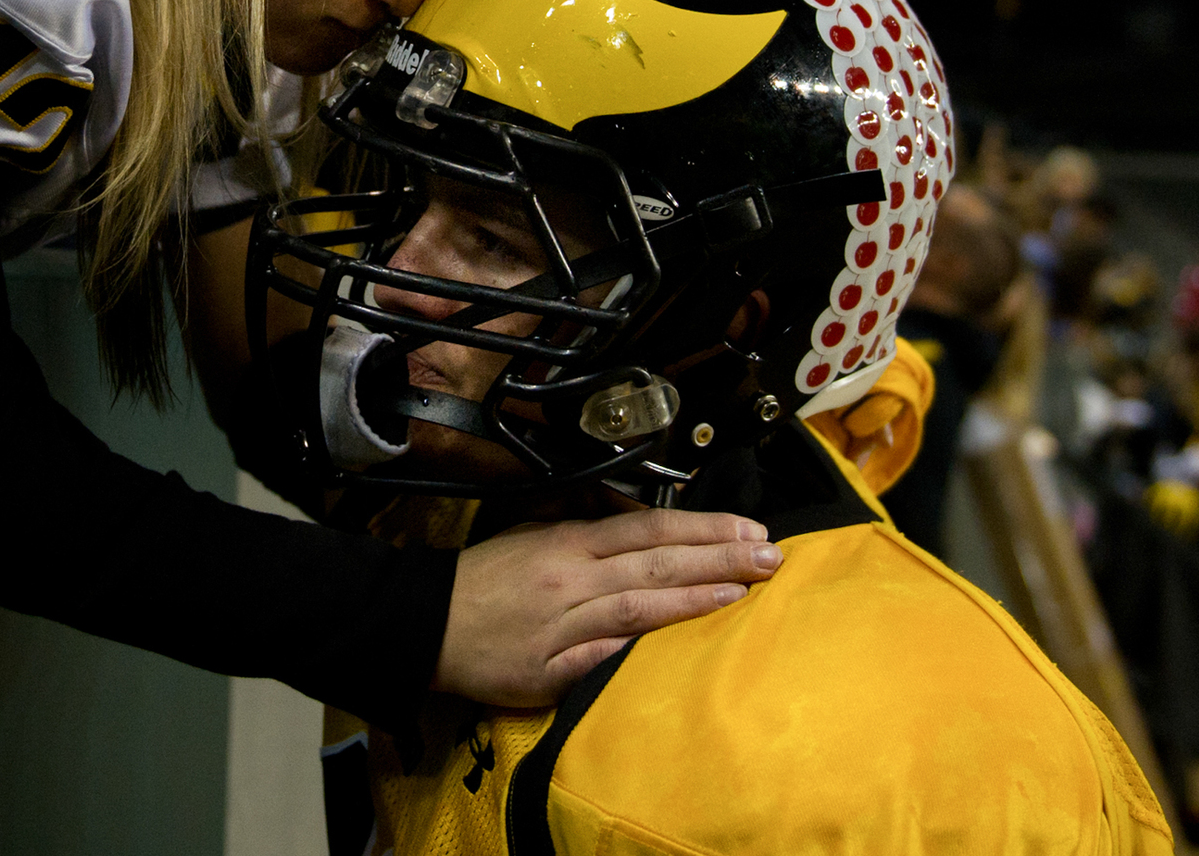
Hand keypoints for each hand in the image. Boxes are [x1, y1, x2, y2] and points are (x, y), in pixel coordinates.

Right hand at [433, 508, 781, 705]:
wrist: (426, 622)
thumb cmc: (485, 579)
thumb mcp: (533, 534)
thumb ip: (587, 532)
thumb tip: (643, 529)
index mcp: (568, 543)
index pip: (649, 528)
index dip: (703, 528)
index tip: (750, 528)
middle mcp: (571, 579)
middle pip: (655, 563)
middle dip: (718, 557)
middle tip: (771, 556)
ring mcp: (562, 626)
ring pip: (637, 607)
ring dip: (694, 597)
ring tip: (742, 591)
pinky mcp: (548, 671)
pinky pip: (599, 658)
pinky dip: (638, 647)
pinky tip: (676, 642)